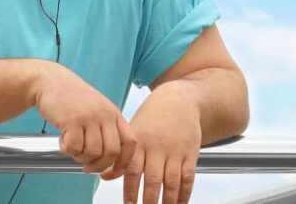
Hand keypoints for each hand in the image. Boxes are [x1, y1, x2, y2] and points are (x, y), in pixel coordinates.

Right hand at [34, 63, 136, 173]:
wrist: (50, 81)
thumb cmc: (71, 98)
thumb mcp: (96, 108)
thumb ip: (106, 128)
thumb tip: (109, 159)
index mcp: (114, 113)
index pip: (129, 143)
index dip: (123, 162)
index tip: (112, 171)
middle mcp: (104, 115)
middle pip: (111, 152)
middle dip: (99, 166)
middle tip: (87, 168)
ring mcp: (88, 117)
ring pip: (92, 152)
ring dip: (80, 158)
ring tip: (72, 150)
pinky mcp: (71, 120)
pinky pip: (74, 147)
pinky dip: (67, 150)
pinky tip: (63, 143)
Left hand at [100, 84, 201, 203]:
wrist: (178, 101)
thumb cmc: (150, 118)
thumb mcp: (133, 131)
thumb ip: (121, 155)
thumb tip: (104, 176)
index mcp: (138, 141)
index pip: (131, 168)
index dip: (129, 188)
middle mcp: (156, 146)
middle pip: (152, 178)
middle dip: (148, 199)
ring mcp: (175, 150)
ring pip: (171, 181)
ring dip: (167, 201)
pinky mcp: (191, 153)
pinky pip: (188, 177)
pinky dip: (185, 194)